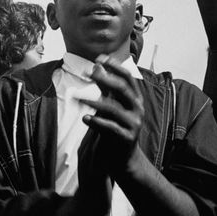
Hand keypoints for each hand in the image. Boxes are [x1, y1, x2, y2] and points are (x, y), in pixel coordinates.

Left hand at [81, 60, 144, 176]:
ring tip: (78, 98)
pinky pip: (111, 127)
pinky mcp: (126, 138)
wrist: (125, 158)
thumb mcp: (112, 105)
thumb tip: (96, 66)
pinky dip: (97, 122)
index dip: (114, 66)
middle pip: (123, 88)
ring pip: (114, 108)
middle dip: (105, 78)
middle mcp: (138, 108)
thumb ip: (105, 87)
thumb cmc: (117, 127)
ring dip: (94, 102)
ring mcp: (134, 123)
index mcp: (136, 98)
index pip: (128, 77)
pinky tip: (84, 118)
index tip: (100, 58)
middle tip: (89, 73)